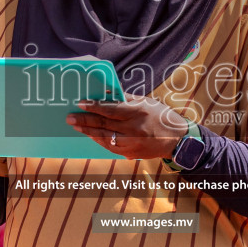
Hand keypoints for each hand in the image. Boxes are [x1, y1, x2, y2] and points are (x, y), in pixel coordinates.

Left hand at [66, 94, 187, 159]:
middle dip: (85, 120)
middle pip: (104, 124)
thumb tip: (107, 94)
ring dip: (88, 131)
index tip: (81, 103)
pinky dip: (99, 140)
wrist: (177, 140)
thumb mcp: (147, 102)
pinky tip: (90, 135)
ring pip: (104, 136)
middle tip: (70, 117)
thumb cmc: (161, 116)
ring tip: (76, 126)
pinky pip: (110, 146)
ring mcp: (132, 142)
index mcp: (138, 112)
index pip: (111, 109)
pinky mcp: (131, 152)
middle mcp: (134, 128)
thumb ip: (126, 99)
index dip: (94, 106)